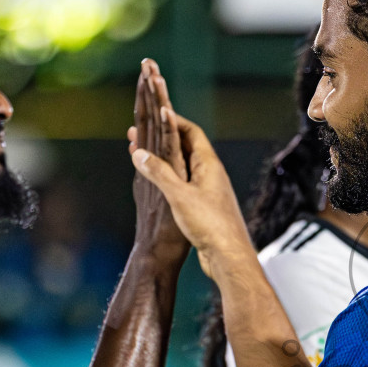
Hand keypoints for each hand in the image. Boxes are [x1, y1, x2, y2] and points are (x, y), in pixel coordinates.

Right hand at [128, 91, 252, 278]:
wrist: (228, 256)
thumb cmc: (209, 225)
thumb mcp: (179, 196)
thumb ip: (159, 172)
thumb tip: (139, 152)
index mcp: (209, 165)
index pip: (191, 132)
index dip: (173, 119)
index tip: (156, 109)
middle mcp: (211, 174)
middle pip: (187, 146)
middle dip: (166, 135)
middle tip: (146, 126)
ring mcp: (208, 190)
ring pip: (184, 166)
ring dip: (165, 157)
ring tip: (146, 150)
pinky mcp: (204, 205)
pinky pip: (184, 183)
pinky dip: (169, 176)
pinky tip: (158, 181)